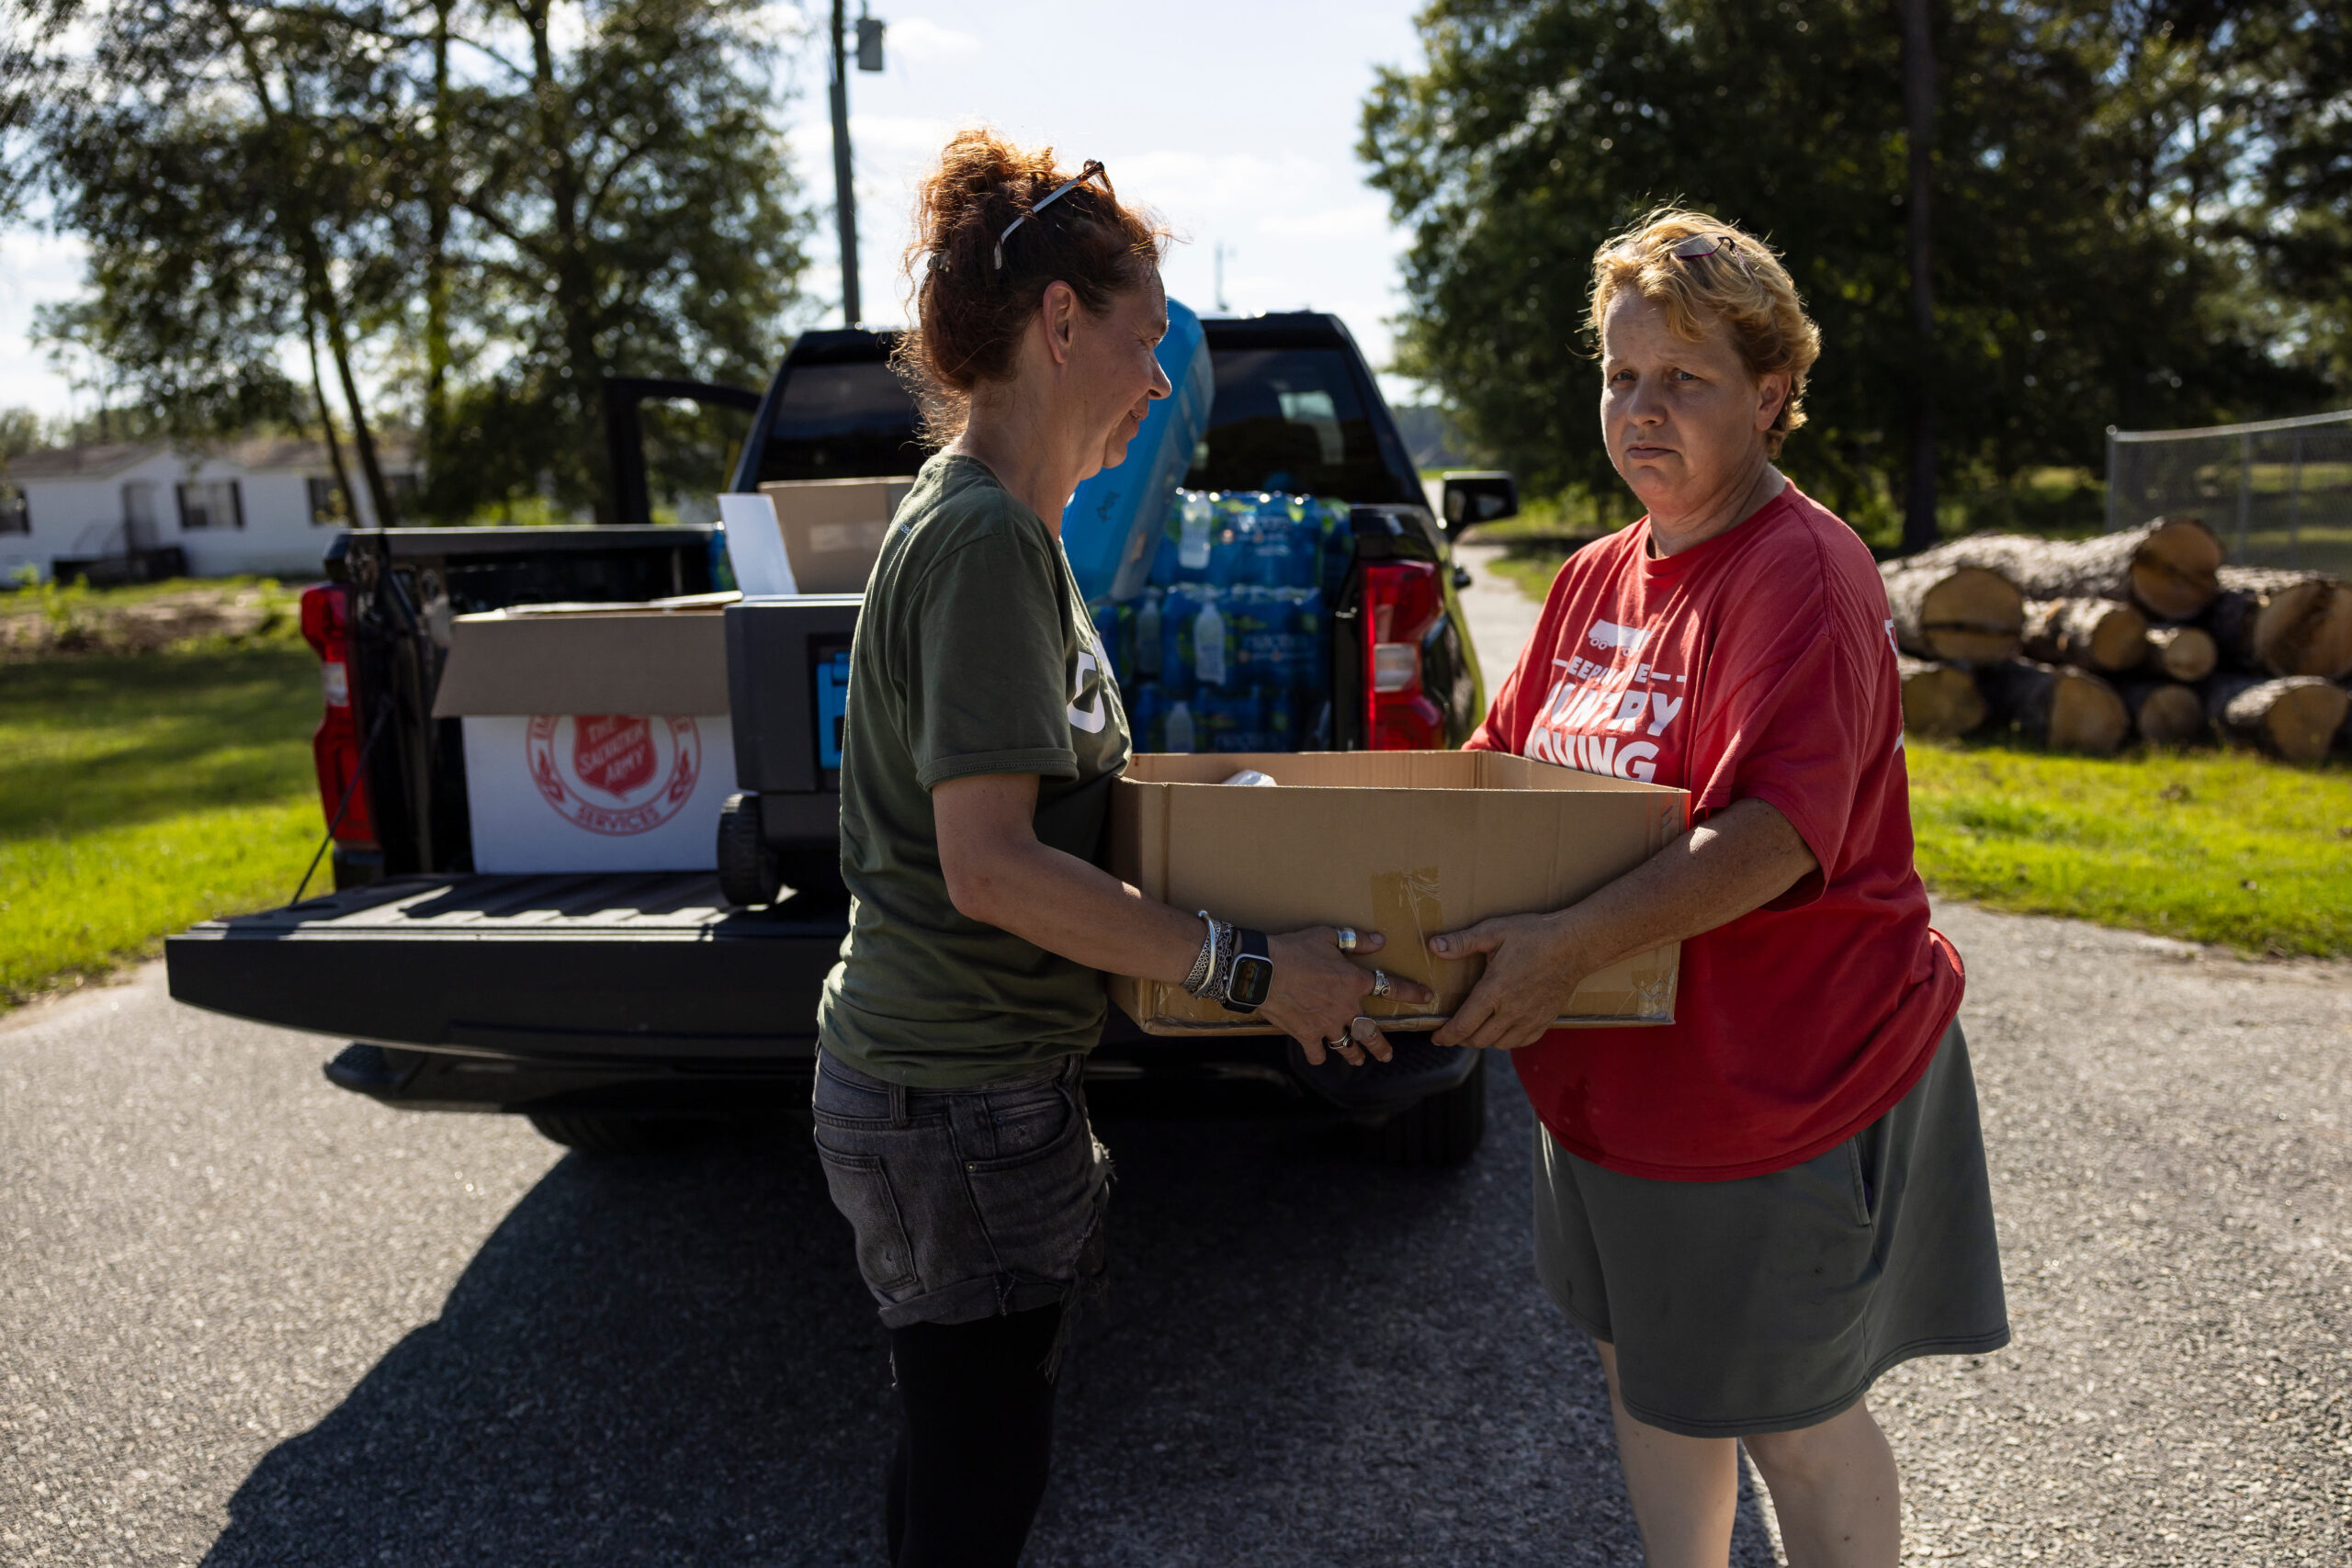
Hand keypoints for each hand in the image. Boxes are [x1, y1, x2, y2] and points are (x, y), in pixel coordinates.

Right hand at [1257, 927, 1434, 1067]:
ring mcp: (1326, 1024)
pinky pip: (1317, 1052)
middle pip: (1370, 1032)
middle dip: (1381, 1046)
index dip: (1411, 993)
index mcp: (1354, 982)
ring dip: (1354, 1054)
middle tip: (1387, 1055)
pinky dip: (1318, 1054)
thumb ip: (1356, 940)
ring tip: (1358, 1060)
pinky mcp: (1306, 1034)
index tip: (1426, 998)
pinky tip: (1318, 1054)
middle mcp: (1345, 1008)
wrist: (1262, 970)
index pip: (1391, 988)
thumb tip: (1380, 940)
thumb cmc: (1294, 949)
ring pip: (1346, 1046)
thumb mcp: (1327, 936)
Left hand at [1428, 912, 1587, 1050]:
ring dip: (1484, 1040)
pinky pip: (1521, 1042)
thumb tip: (1434, 946)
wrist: (1575, 945)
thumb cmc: (1534, 935)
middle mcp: (1511, 1011)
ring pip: (1499, 1044)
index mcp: (1494, 991)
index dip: (1446, 1036)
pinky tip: (1502, 1029)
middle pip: (1478, 1040)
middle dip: (1461, 1039)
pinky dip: (1507, 1040)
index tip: (1436, 1038)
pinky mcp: (1545, 1021)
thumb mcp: (1494, 931)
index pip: (1463, 1026)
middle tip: (1454, 1031)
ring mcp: (1530, 1019)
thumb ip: (1462, 942)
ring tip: (1476, 1029)